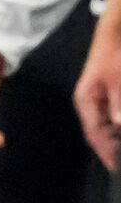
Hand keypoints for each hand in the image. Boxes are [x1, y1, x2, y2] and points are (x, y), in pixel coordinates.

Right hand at [75, 36, 120, 169]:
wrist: (115, 36)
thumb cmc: (113, 57)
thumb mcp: (118, 81)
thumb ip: (118, 105)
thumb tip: (119, 126)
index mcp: (86, 101)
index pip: (93, 133)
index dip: (105, 151)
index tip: (114, 166)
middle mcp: (89, 104)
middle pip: (100, 132)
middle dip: (112, 145)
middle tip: (120, 158)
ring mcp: (99, 100)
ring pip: (109, 124)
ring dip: (117, 134)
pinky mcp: (109, 96)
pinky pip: (113, 115)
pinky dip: (118, 123)